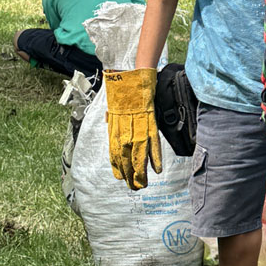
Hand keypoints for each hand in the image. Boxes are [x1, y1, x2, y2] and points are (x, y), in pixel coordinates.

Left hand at [104, 68, 161, 190]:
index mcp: (114, 127)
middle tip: (134, 187)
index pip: (114, 152)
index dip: (117, 167)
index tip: (120, 178)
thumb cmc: (122, 89)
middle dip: (129, 175)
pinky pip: (153, 144)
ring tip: (144, 184)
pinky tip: (158, 170)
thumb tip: (108, 119)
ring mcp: (137, 127)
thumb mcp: (112, 104)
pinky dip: (156, 157)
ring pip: (138, 155)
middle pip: (126, 158)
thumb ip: (112, 115)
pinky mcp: (149, 123)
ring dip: (141, 172)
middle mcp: (124, 130)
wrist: (132, 77)